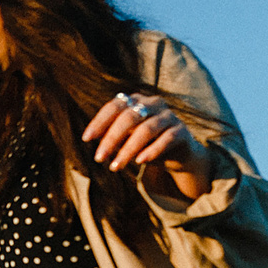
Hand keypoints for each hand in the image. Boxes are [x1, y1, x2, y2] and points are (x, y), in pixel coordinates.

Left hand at [83, 92, 217, 200]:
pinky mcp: (182, 131)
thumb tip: (91, 139)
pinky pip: (167, 139)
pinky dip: (152, 150)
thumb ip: (112, 136)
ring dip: (128, 149)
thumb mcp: (126, 139)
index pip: (115, 106)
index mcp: (136, 101)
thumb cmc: (146, 144)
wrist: (179, 154)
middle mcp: (153, 103)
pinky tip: (140, 162)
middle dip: (111, 138)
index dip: (100, 121)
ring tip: (115, 166)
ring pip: (147, 129)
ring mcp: (169, 116)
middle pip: (129, 117)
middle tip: (98, 158)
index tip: (86, 138)